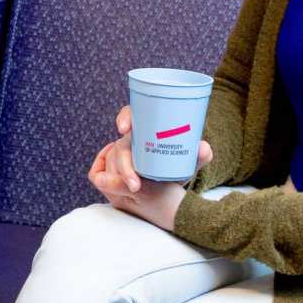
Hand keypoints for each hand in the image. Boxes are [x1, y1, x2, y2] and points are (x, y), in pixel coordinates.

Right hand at [88, 105, 212, 230]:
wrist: (168, 185)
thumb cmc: (176, 166)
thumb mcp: (187, 162)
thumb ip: (198, 155)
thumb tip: (203, 148)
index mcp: (145, 128)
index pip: (130, 113)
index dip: (124, 117)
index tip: (124, 129)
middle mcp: (130, 139)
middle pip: (120, 145)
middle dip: (124, 165)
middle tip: (136, 184)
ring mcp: (120, 154)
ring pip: (112, 160)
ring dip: (117, 176)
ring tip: (132, 190)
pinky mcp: (111, 168)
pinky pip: (99, 170)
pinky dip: (100, 174)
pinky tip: (107, 183)